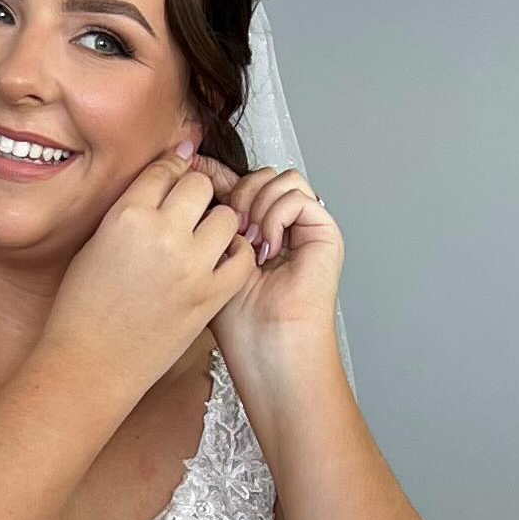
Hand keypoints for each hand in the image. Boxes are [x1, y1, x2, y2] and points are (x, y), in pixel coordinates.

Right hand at [43, 144, 257, 394]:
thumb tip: (156, 189)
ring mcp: (191, 266)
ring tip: (202, 239)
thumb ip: (127, 213)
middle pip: (200, 185)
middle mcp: (163, 234)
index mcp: (126, 216)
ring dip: (216, 223)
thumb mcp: (94, 245)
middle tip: (186, 211)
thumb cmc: (82, 312)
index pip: (164, 169)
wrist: (90, 364)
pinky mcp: (211, 296)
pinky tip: (218, 261)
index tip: (176, 171)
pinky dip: (235, 255)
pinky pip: (243, 258)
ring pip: (227, 217)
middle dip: (194, 194)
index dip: (171, 169)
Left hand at [185, 153, 342, 343]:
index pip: (239, 182)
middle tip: (231, 232)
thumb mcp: (210, 257)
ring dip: (257, 204)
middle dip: (238, 192)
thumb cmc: (239, 321)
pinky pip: (298, 196)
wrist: (268, 348)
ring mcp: (304, 228)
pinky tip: (267, 248)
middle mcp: (281, 225)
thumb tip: (194, 171)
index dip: (216, 174)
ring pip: (280, 178)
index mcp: (254, 229)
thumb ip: (209, 218)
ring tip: (249, 243)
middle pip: (260, 174)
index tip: (194, 173)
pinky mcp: (324, 233)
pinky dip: (276, 215)